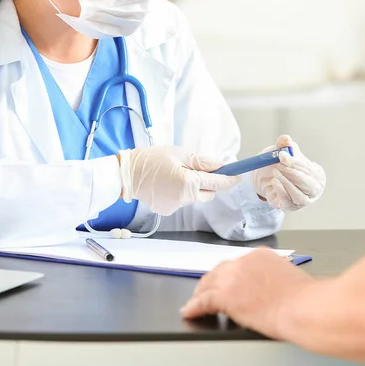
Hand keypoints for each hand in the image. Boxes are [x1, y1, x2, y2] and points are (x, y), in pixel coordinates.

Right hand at [119, 146, 239, 215]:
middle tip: (197, 169)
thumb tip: (222, 165)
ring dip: (192, 188)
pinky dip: (180, 193)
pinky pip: (182, 201)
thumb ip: (202, 162)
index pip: (216, 182)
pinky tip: (167, 184)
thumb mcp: (179, 154)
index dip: (229, 179)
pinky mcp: (167, 211)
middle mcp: (183, 198)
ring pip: (194, 197)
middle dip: (208, 183)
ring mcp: (175, 207)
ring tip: (175, 174)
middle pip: (208, 193)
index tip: (239, 176)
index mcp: (188, 183)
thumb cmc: (151, 159)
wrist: (125, 174)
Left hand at [181, 248, 313, 338]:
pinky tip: (189, 311)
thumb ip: (274, 277)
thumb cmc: (304, 299)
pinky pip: (203, 301)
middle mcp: (243, 262)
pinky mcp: (225, 296)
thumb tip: (271, 287)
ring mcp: (232, 278)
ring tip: (195, 301)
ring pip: (208, 283)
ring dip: (201, 293)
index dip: (229, 275)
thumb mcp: (289, 277)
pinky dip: (194, 306)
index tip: (228, 282)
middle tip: (206, 291)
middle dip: (212, 281)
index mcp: (260, 256)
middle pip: (219, 270)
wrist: (303, 308)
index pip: (237, 264)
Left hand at [252, 135, 325, 210]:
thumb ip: (284, 144)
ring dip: (287, 183)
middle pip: (308, 184)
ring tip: (275, 173)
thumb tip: (285, 138)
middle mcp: (313, 188)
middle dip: (292, 173)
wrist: (267, 179)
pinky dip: (282, 192)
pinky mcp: (291, 207)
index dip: (296, 162)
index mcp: (316, 173)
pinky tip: (275, 182)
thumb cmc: (281, 165)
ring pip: (299, 195)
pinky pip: (289, 202)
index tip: (282, 156)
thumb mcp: (283, 152)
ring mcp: (303, 200)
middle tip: (278, 165)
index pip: (310, 169)